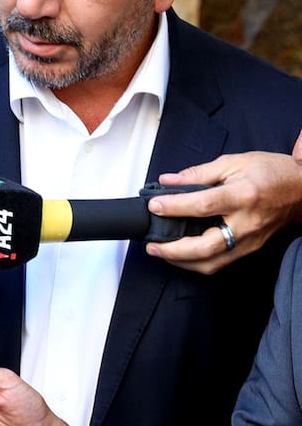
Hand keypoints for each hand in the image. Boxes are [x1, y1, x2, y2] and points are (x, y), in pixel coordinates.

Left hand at [147, 133, 301, 273]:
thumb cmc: (273, 172)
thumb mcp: (235, 162)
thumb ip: (198, 173)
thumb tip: (168, 181)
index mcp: (243, 196)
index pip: (202, 206)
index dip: (174, 207)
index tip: (153, 206)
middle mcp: (247, 223)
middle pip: (206, 246)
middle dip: (173, 250)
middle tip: (151, 244)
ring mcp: (251, 240)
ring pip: (213, 263)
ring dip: (182, 261)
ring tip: (161, 252)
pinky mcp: (252, 249)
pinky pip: (222, 262)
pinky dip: (198, 262)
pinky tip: (182, 254)